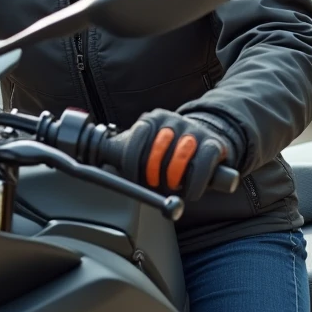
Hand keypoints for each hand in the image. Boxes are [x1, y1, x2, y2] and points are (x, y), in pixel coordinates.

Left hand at [111, 109, 233, 201]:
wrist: (204, 139)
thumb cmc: (168, 151)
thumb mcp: (145, 148)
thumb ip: (126, 154)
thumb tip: (98, 165)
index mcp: (151, 120)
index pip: (137, 137)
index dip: (133, 163)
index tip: (134, 179)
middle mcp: (171, 121)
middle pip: (157, 148)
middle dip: (153, 173)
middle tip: (154, 185)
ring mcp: (193, 130)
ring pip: (180, 155)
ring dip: (174, 178)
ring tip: (172, 187)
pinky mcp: (213, 143)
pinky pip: (203, 163)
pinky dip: (195, 183)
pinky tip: (190, 192)